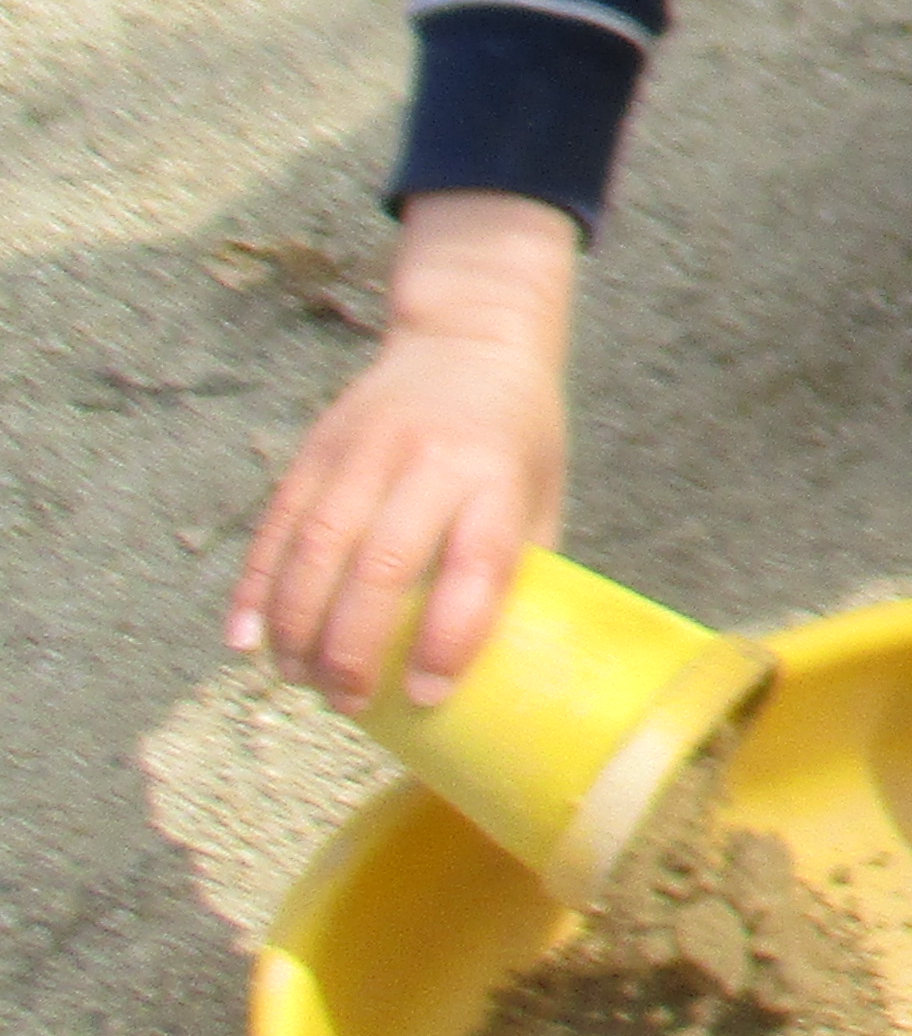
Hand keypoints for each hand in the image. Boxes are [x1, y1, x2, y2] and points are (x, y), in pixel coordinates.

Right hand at [228, 192, 576, 710]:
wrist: (471, 332)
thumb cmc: (518, 433)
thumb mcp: (542, 490)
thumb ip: (521, 567)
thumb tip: (500, 661)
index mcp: (497, 477)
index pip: (475, 568)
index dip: (449, 639)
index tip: (427, 696)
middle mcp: (429, 461)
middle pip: (381, 568)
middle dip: (354, 649)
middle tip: (347, 703)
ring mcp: (364, 451)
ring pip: (316, 551)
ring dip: (298, 628)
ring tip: (298, 681)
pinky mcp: (316, 447)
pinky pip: (277, 527)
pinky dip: (256, 589)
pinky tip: (246, 640)